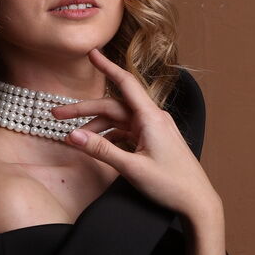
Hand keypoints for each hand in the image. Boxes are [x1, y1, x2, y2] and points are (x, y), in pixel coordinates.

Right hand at [51, 48, 222, 219]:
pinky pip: (126, 131)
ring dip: (96, 126)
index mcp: (151, 118)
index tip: (92, 52)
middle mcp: (153, 118)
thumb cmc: (171, 185)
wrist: (198, 202)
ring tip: (73, 138)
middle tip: (57, 114)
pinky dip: (109, 135)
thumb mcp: (131, 168)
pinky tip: (96, 144)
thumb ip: (101, 150)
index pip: (125, 83)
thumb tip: (72, 136)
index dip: (106, 66)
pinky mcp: (153, 140)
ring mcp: (154, 129)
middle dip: (84, 110)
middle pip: (113, 106)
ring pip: (118, 119)